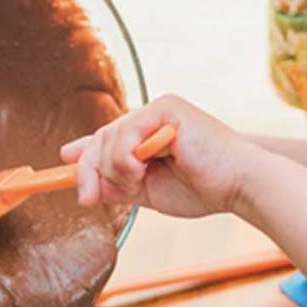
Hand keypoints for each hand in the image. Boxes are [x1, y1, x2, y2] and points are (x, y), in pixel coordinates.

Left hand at [59, 94, 263, 218]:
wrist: (240, 184)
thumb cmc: (205, 189)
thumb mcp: (150, 192)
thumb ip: (120, 185)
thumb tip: (87, 185)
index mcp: (152, 134)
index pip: (111, 137)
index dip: (86, 148)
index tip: (66, 157)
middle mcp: (154, 117)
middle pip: (102, 139)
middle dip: (90, 171)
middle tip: (90, 198)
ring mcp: (160, 110)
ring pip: (109, 138)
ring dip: (112, 169)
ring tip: (137, 181)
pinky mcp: (167, 108)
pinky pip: (126, 131)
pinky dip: (124, 156)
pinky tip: (142, 168)